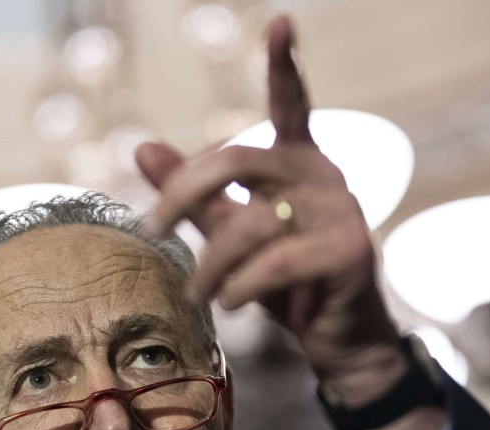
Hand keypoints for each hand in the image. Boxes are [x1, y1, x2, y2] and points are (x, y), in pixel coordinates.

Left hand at [136, 14, 401, 398]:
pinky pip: (275, 263)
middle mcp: (323, 174)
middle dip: (183, 194)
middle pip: (239, 158)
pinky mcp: (348, 251)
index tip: (281, 22)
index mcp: (299, 160)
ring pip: (250, 224)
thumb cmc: (283, 280)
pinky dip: (239, 288)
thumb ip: (193, 194)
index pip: (291, 103)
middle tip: (153, 229)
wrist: (336, 338)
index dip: (285, 65)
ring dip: (211, 266)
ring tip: (199, 293)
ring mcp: (341, 210)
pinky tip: (229, 305)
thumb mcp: (230, 232)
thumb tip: (141, 147)